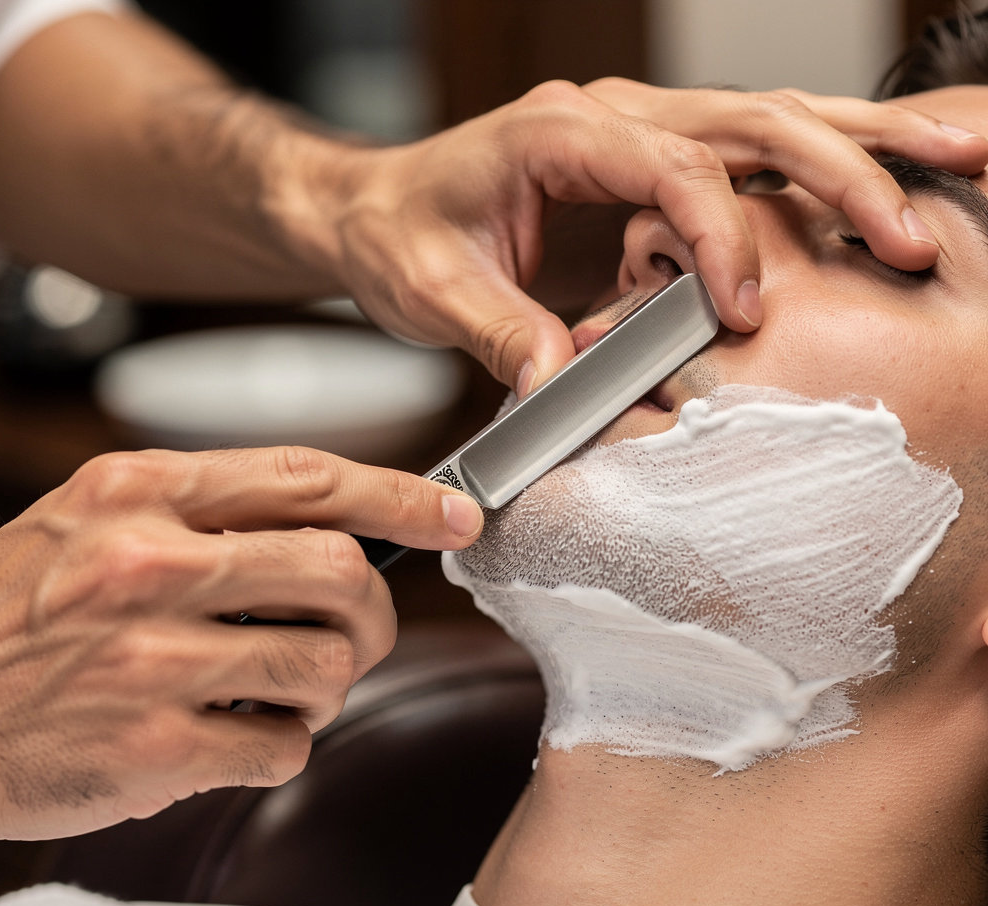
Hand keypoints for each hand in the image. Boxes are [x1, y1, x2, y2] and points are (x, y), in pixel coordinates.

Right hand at [0, 447, 482, 839]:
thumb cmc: (11, 616)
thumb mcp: (90, 520)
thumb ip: (207, 511)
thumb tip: (334, 520)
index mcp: (139, 493)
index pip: (309, 478)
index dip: (401, 496)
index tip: (454, 514)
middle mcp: (149, 565)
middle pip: (341, 571)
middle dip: (373, 610)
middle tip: (356, 631)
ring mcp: (151, 658)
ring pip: (327, 666)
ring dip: (326, 685)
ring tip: (278, 689)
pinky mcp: (154, 745)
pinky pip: (284, 746)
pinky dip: (280, 744)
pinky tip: (233, 734)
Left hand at [330, 80, 987, 394]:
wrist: (379, 211)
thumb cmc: (403, 234)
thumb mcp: (432, 290)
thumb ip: (499, 332)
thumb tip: (564, 381)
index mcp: (558, 135)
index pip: (673, 168)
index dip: (720, 236)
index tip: (741, 310)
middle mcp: (609, 121)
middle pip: (753, 123)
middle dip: (843, 173)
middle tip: (914, 231)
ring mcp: (635, 137)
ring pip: (769, 124)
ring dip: (860, 149)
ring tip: (954, 165)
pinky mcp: (647, 169)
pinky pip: (748, 155)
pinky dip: (823, 164)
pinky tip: (882, 179)